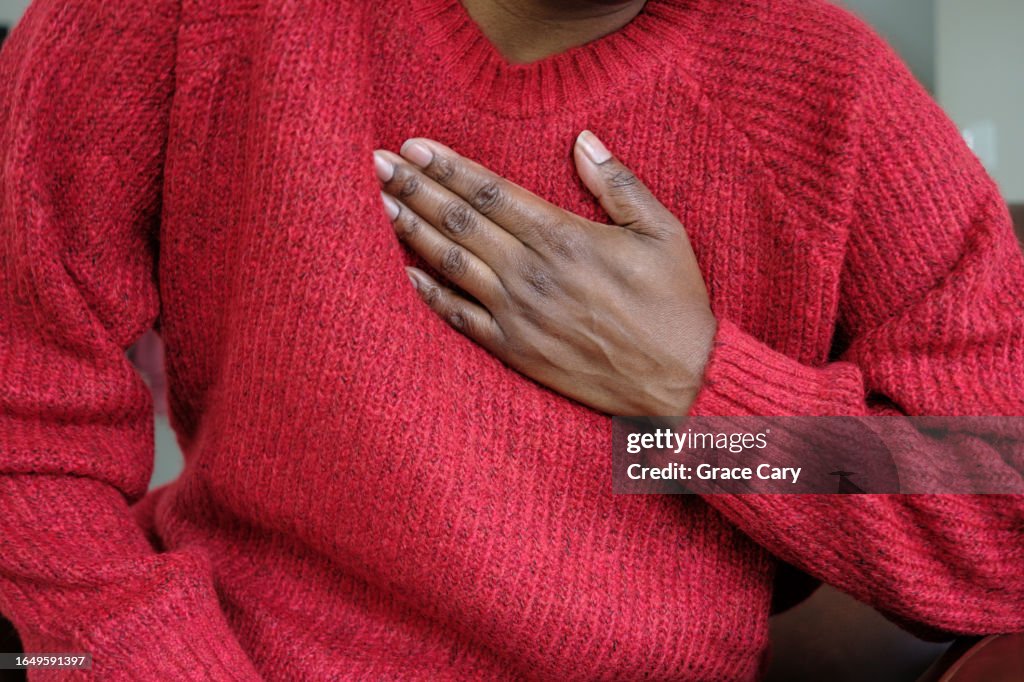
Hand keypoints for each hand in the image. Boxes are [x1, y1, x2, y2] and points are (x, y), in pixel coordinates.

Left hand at [373, 131, 716, 415]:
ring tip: (376, 203)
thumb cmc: (675, 304)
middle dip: (415, 188)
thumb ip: (619, 184)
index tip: (414, 145)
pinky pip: (459, 318)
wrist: (680, 382)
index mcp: (565, 237)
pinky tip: (402, 270)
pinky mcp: (514, 350)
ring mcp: (518, 314)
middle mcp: (532, 273)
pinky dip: (427, 293)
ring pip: (451, 262)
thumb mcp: (663, 232)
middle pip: (460, 221)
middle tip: (375, 163)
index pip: (491, 192)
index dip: (448, 166)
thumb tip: (583, 141)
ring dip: (410, 230)